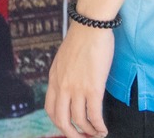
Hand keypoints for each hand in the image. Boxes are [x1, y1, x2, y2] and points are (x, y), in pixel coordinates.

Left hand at [45, 22, 114, 136]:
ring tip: (96, 133)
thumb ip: (64, 74)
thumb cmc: (81, 39)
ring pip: (79, 121)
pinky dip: (99, 126)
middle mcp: (62, 86)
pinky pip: (94, 115)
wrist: (90, 27)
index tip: (68, 127)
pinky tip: (103, 129)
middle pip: (61, 120)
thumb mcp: (63, 59)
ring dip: (89, 132)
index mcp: (54, 79)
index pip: (50, 109)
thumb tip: (71, 86)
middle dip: (72, 134)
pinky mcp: (93, 88)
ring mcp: (76, 88)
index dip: (59, 123)